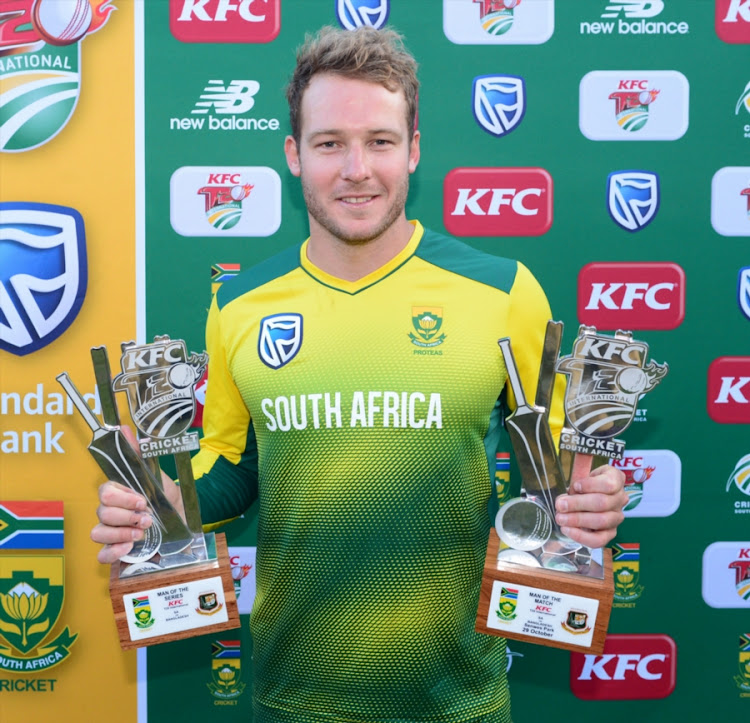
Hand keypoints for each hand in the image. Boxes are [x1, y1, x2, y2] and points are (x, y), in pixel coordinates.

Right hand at [90, 426, 181, 563]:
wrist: (184, 527)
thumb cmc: (168, 501)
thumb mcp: (159, 477)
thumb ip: (140, 455)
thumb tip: (124, 428)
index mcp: (119, 494)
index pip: (105, 491)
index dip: (123, 497)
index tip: (143, 500)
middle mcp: (111, 513)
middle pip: (102, 512)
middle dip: (126, 515)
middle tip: (147, 517)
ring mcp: (111, 533)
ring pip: (97, 532)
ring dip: (121, 532)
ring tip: (143, 532)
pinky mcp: (116, 552)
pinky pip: (101, 554)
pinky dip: (113, 551)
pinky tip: (130, 546)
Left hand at [554, 464, 626, 548]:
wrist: (586, 499)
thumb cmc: (584, 484)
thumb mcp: (582, 472)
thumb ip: (579, 466)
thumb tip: (572, 445)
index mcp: (615, 479)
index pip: (609, 483)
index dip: (591, 485)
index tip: (575, 485)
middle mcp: (620, 498)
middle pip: (602, 503)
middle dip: (578, 504)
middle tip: (560, 505)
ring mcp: (617, 517)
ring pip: (602, 521)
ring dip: (578, 520)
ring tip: (560, 517)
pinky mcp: (610, 533)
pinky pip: (600, 539)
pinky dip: (582, 536)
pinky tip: (568, 529)